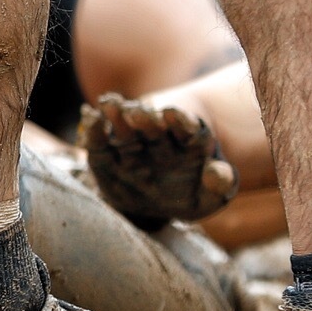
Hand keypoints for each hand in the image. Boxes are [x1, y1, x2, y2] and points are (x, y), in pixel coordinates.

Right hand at [77, 92, 236, 228]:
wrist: (158, 205)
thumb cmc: (190, 197)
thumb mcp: (211, 197)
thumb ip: (221, 183)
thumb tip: (216, 172)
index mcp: (188, 143)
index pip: (186, 127)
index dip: (180, 120)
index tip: (173, 113)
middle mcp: (159, 138)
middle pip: (153, 123)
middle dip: (146, 117)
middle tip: (138, 111)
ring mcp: (132, 144)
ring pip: (125, 125)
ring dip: (118, 114)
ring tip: (109, 105)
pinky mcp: (109, 154)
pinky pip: (100, 141)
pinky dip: (95, 129)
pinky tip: (91, 118)